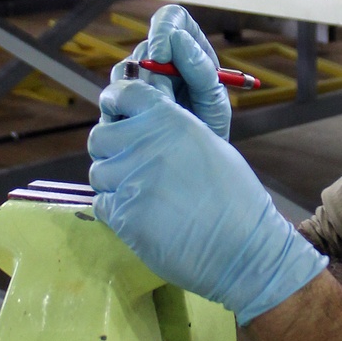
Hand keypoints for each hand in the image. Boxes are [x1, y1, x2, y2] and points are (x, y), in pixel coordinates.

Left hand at [88, 80, 326, 322]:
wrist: (242, 247)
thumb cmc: (235, 198)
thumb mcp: (210, 146)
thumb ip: (172, 131)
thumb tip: (142, 126)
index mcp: (170, 120)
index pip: (123, 94)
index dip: (115, 103)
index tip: (115, 111)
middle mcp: (145, 144)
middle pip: (99, 138)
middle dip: (110, 151)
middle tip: (129, 166)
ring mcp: (130, 180)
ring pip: (99, 174)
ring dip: (114, 183)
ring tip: (142, 197)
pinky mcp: (123, 214)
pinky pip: (103, 205)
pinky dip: (116, 211)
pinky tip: (143, 217)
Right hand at [110, 5, 230, 139]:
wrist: (194, 161)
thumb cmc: (209, 127)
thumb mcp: (214, 100)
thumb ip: (200, 69)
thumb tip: (178, 38)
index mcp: (188, 48)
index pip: (171, 18)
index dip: (162, 30)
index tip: (160, 56)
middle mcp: (160, 58)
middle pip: (143, 48)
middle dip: (152, 74)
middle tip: (166, 99)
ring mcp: (139, 77)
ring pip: (123, 70)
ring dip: (140, 93)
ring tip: (161, 117)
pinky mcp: (121, 98)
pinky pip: (112, 95)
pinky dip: (126, 109)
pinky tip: (143, 125)